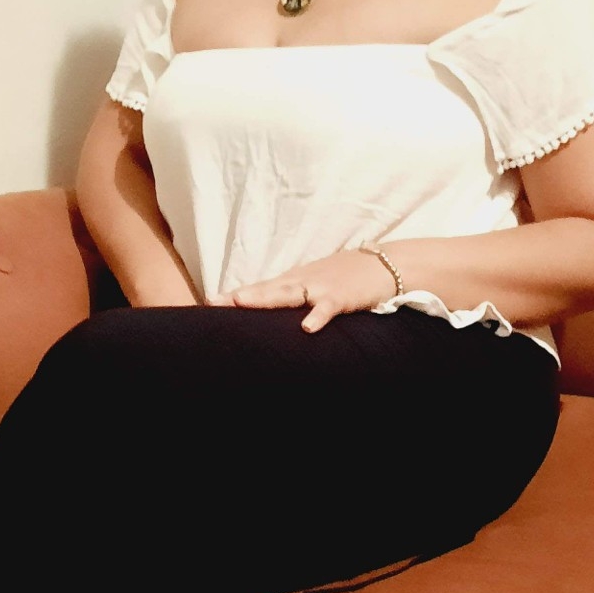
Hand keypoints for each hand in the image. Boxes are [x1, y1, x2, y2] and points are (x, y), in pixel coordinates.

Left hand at [207, 250, 396, 332]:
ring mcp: (321, 288)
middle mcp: (302, 282)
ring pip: (289, 293)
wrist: (384, 264)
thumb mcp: (316, 284)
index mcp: (296, 281)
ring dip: (265, 298)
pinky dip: (318, 316)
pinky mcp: (342, 297)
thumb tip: (272, 309)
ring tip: (241, 303)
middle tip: (214, 302)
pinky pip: (328, 308)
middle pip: (267, 289)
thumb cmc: (347, 276)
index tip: (209, 302)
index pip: (261, 288)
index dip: (236, 295)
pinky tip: (306, 327)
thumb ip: (294, 296)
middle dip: (240, 295)